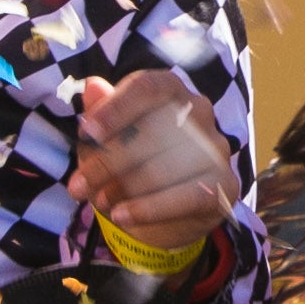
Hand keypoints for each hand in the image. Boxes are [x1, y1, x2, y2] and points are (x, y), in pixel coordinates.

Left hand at [76, 68, 236, 264]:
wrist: (161, 214)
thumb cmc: (130, 166)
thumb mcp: (106, 142)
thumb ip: (100, 116)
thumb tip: (92, 86)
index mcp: (170, 90)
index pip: (148, 87)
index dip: (116, 108)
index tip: (88, 133)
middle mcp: (199, 112)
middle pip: (152, 130)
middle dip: (108, 161)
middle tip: (78, 186)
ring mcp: (216, 147)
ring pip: (165, 166)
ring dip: (124, 189)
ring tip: (99, 202)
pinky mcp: (225, 184)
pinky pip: (186, 196)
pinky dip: (149, 209)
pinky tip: (122, 217)